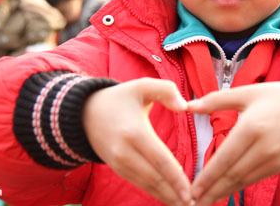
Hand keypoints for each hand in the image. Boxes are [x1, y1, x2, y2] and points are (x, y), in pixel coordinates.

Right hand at [83, 78, 191, 205]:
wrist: (85, 112)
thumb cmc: (119, 98)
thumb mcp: (141, 86)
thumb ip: (166, 90)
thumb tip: (185, 106)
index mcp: (135, 132)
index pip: (160, 161)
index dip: (177, 179)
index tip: (191, 192)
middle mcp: (125, 152)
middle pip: (154, 178)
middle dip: (175, 194)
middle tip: (194, 204)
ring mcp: (119, 163)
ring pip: (147, 185)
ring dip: (167, 197)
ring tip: (185, 205)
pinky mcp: (117, 168)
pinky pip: (139, 183)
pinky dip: (155, 192)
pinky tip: (170, 198)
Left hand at [188, 81, 279, 205]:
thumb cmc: (278, 96)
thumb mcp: (247, 92)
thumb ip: (215, 100)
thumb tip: (188, 105)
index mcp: (252, 128)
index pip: (224, 159)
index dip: (207, 177)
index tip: (191, 190)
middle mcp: (264, 148)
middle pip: (232, 176)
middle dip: (210, 192)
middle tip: (191, 202)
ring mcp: (274, 160)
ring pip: (243, 182)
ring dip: (222, 194)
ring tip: (204, 203)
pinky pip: (254, 179)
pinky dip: (238, 188)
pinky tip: (224, 192)